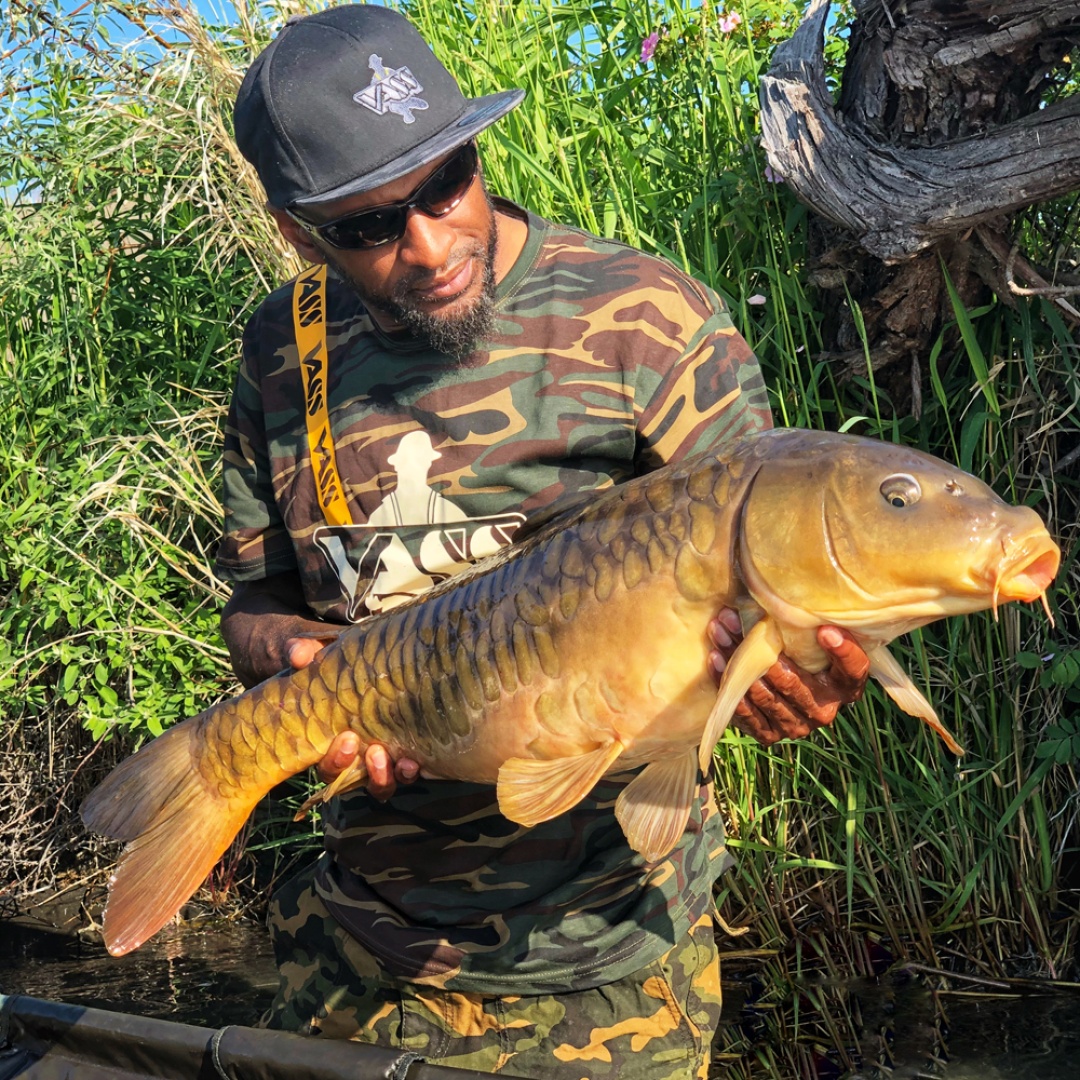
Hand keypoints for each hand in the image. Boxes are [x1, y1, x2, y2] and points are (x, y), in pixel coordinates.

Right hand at [283, 642, 421, 801]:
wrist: (370, 667)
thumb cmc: (340, 668)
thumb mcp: (322, 658)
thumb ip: (305, 654)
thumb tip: (297, 653)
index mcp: (331, 741)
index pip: (329, 765)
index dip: (337, 761)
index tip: (349, 739)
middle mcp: (354, 758)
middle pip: (353, 780)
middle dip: (365, 771)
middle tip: (376, 749)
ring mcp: (379, 760)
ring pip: (380, 785)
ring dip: (387, 777)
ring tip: (402, 761)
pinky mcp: (403, 755)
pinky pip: (404, 775)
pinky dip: (409, 773)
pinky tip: (415, 762)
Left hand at [708, 608, 868, 745]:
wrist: (781, 688)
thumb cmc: (798, 653)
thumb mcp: (810, 639)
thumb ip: (806, 625)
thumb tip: (790, 591)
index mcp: (844, 686)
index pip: (853, 670)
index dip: (843, 652)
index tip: (825, 631)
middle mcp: (824, 711)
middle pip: (794, 684)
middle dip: (762, 651)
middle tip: (738, 620)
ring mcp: (795, 726)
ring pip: (765, 696)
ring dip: (738, 663)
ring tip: (721, 632)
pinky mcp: (769, 735)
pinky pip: (746, 712)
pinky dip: (727, 683)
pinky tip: (716, 658)